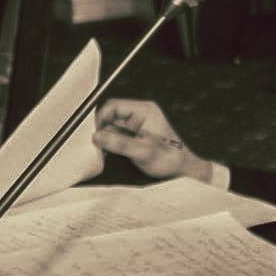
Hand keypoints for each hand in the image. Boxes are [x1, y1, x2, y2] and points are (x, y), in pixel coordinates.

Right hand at [94, 98, 212, 181]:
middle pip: (110, 116)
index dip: (101, 119)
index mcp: (145, 110)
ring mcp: (137, 124)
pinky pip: (116, 135)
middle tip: (100, 145)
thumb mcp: (143, 151)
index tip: (94, 133)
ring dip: (107, 139)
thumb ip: (119, 143)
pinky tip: (113, 153)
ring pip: (111, 127)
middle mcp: (140, 114)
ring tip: (109, 151)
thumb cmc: (170, 159)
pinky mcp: (135, 134)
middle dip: (103, 131)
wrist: (181, 170)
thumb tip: (98, 137)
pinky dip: (112, 143)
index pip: (113, 106)